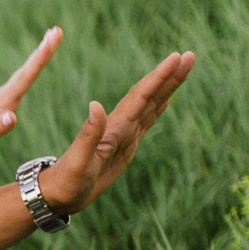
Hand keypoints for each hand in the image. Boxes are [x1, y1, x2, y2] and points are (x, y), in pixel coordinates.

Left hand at [0, 27, 61, 182]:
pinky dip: (30, 69)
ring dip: (39, 56)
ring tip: (51, 39)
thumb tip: (12, 116)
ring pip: (23, 73)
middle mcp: (3, 95)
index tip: (52, 39)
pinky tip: (34, 64)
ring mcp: (1, 97)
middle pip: (26, 70)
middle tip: (57, 30)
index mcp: (2, 102)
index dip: (40, 58)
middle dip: (43, 51)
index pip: (25, 77)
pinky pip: (19, 80)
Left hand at [36, 51, 196, 215]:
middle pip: (149, 95)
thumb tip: (95, 105)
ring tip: (184, 68)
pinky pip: (146, 121)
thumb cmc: (67, 181)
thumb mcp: (78, 161)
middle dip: (169, 76)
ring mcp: (124, 134)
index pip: (140, 96)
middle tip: (190, 55)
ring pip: (151, 105)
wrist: (58, 194)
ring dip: (167, 87)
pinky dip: (158, 107)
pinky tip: (165, 99)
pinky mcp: (125, 145)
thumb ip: (88, 135)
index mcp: (113, 128)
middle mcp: (120, 126)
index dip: (159, 78)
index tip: (176, 58)